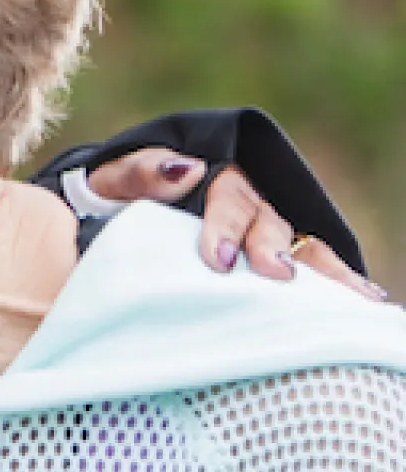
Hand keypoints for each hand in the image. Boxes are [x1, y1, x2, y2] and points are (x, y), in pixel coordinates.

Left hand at [87, 148, 383, 297]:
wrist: (108, 210)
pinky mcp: (273, 257)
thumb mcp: (114, 178)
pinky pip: (311, 265)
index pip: (227, 197)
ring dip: (325, 269)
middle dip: (271, 248)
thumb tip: (187, 170)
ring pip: (301, 244)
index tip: (218, 261)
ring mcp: (266, 229)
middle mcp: (249, 200)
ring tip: (352, 296)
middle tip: (275, 275)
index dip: (225, 227)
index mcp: (213, 176)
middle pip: (268, 220)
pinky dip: (336, 281)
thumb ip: (140, 172)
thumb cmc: (112, 194)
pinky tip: (364, 300)